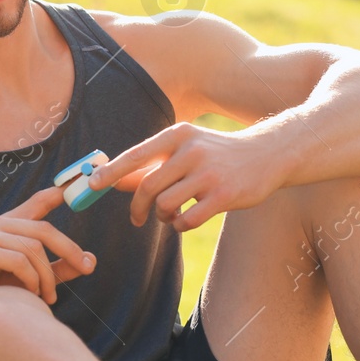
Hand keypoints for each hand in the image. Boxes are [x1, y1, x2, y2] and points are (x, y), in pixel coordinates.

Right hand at [0, 184, 96, 314]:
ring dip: (47, 276)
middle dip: (69, 249)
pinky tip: (30, 294)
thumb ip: (57, 269)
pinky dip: (31, 280)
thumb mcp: (32, 278)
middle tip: (86, 268)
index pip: (35, 204)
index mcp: (5, 225)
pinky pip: (20, 261)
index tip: (77, 184)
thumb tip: (91, 261)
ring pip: (34, 248)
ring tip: (47, 297)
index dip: (57, 194)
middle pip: (43, 229)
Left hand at [85, 122, 283, 230]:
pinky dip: (181, 226)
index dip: (111, 172)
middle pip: (147, 187)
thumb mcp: (185, 150)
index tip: (92, 185)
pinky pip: (187, 221)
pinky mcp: (224, 195)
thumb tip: (111, 180)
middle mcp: (192, 151)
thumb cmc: (217, 154)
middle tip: (136, 219)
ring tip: (172, 214)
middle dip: (137, 208)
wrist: (267, 154)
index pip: (136, 155)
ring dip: (163, 217)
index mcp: (178, 135)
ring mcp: (209, 173)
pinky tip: (188, 220)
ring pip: (165, 206)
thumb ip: (151, 165)